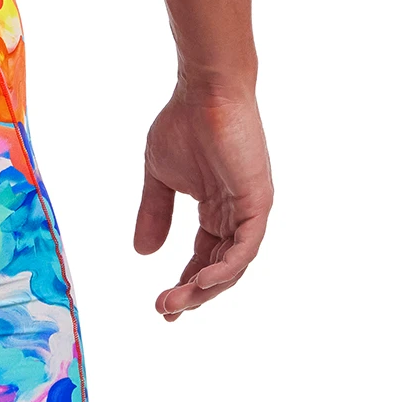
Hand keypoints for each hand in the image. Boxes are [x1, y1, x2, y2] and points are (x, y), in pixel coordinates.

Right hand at [134, 80, 271, 318]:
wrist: (203, 92)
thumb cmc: (183, 123)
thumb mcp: (160, 177)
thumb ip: (154, 213)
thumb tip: (142, 253)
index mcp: (217, 209)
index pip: (204, 257)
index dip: (186, 283)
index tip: (163, 306)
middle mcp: (237, 215)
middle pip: (219, 268)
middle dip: (193, 293)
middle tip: (165, 310)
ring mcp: (250, 210)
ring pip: (232, 264)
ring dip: (205, 288)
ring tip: (175, 302)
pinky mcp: (258, 201)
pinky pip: (245, 247)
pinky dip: (224, 268)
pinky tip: (199, 282)